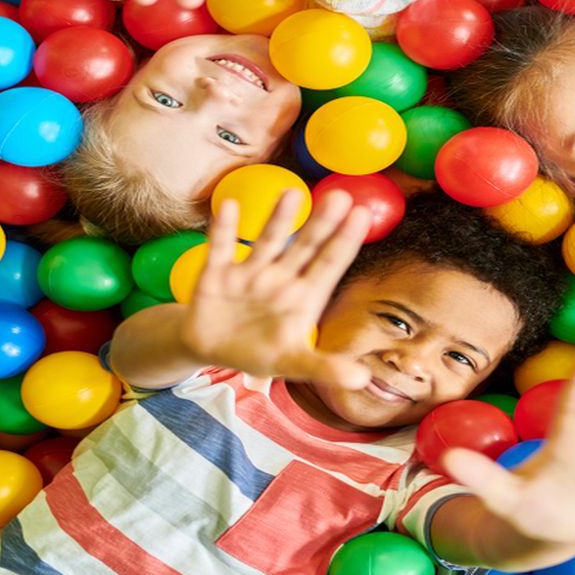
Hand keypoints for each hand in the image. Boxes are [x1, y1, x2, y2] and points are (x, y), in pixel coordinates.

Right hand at [182, 189, 371, 388]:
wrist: (212, 347)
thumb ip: (325, 368)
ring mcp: (249, 273)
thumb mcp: (294, 363)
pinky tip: (227, 206)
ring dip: (277, 220)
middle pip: (304, 247)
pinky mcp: (216, 274)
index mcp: (304, 297)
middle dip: (320, 224)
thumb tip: (362, 380)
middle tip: (339, 196)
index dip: (345, 242)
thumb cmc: (261, 351)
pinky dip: (223, 230)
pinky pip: (219, 249)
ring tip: (292, 194)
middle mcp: (280, 278)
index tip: (362, 214)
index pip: (329, 265)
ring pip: (266, 242)